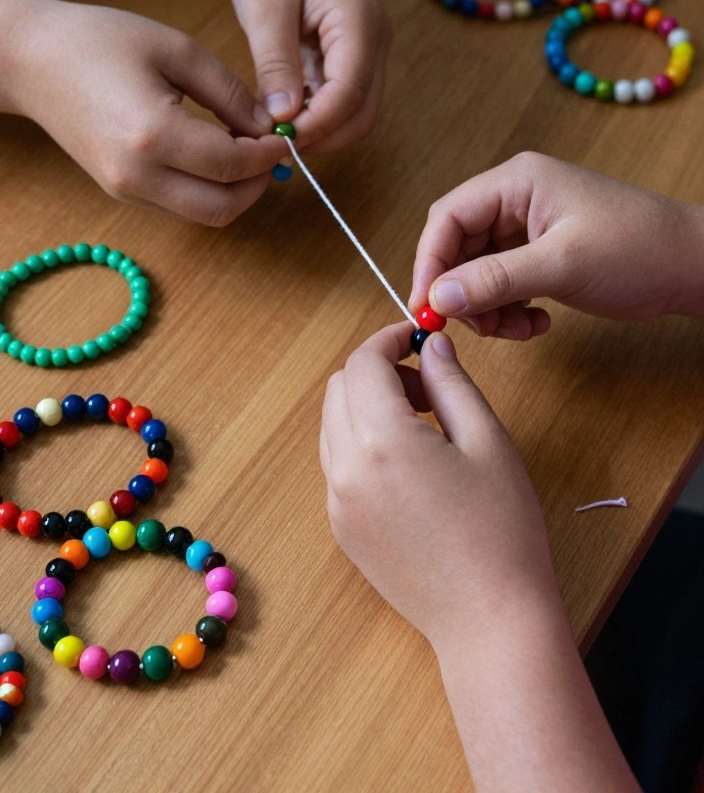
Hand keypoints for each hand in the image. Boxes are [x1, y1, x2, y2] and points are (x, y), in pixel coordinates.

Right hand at [2, 0, 287, 224]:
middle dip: (258, 184)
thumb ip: (230, 93)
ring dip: (236, 192)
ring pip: (204, 215)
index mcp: (153, 135)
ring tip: (247, 153)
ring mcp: (126, 190)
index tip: (284, 134)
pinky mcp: (121, 192)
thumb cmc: (99, 40)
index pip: (232, 165)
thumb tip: (268, 127)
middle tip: (271, 151)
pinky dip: (209, 190)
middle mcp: (138, 176)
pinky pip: (180, 206)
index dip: (269, 155)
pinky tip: (217, 157)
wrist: (30, 60)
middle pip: (222, 208)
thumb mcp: (177, 49)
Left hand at [230, 0, 389, 151]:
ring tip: (276, 134)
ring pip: (356, 114)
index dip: (316, 125)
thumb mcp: (264, 7)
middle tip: (275, 146)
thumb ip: (275, 63)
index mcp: (359, 22)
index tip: (278, 140)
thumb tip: (282, 117)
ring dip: (320, 132)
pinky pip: (343, 102)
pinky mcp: (354, 59)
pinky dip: (317, 118)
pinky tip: (284, 118)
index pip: (348, 93)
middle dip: (322, 137)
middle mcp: (375, 40)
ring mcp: (369, 52)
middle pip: (362, 113)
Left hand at [320, 323, 557, 648]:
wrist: (489, 620)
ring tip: (423, 425)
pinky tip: (410, 465)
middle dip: (376, 371)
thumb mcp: (487, 442)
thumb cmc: (502, 531)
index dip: (389, 339)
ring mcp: (336, 502)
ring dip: (366, 406)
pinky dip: (362, 443)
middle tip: (427, 386)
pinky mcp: (341, 528)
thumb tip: (431, 345)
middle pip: (339, 388)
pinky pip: (337, 464)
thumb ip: (452, 384)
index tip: (417, 338)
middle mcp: (345, 469)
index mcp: (382, 441)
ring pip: (332, 425)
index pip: (363, 362)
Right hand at [410, 151, 703, 339]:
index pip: (448, 217)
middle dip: (464, 291)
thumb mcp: (561, 264)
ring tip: (517, 330)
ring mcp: (529, 229)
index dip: (430, 261)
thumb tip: (438, 297)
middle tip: (478, 327)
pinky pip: (504, 285)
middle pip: (459, 247)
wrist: (692, 267)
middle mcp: (517, 201)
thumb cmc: (637, 248)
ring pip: (479, 272)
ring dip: (489, 308)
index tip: (427, 305)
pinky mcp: (541, 255)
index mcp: (517, 182)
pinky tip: (537, 324)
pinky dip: (510, 310)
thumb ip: (495, 280)